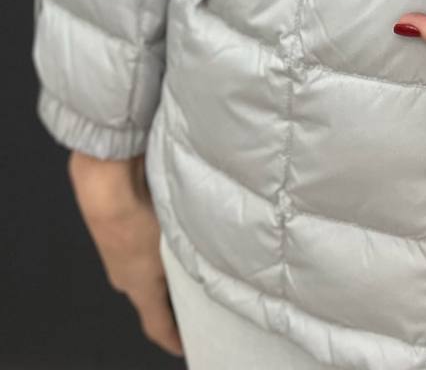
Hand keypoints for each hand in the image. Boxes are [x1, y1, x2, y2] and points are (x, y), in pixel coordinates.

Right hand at [67, 151, 182, 357]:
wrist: (105, 186)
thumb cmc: (138, 221)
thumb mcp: (173, 248)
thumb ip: (193, 260)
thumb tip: (213, 267)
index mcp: (138, 289)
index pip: (156, 326)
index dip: (171, 338)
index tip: (185, 346)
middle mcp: (123, 276)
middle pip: (152, 295)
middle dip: (172, 295)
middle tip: (199, 291)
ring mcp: (116, 253)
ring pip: (147, 267)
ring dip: (165, 265)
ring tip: (191, 256)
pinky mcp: (115, 230)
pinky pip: (140, 244)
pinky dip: (156, 242)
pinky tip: (174, 226)